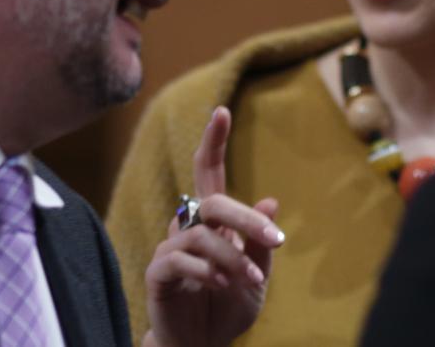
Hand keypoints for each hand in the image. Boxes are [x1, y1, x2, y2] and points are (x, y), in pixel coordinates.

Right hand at [143, 106, 283, 346]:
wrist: (201, 346)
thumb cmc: (227, 307)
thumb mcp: (257, 279)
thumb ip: (260, 245)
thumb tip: (271, 202)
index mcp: (213, 222)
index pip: (209, 173)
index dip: (213, 142)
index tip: (222, 111)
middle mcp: (189, 227)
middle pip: (213, 203)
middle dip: (246, 219)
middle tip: (275, 241)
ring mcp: (171, 248)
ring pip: (203, 235)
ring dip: (233, 258)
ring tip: (250, 282)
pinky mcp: (158, 272)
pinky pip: (181, 260)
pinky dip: (208, 271)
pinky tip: (222, 285)